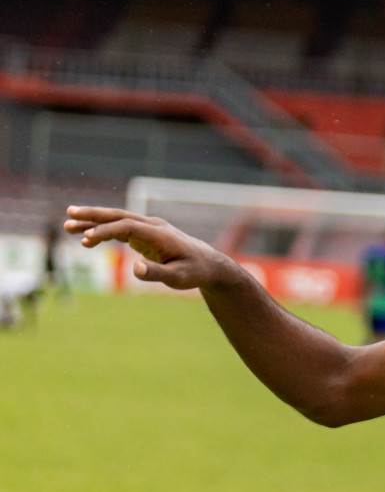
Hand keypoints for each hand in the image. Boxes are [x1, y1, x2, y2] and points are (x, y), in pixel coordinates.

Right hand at [64, 207, 244, 290]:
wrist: (208, 264)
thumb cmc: (194, 272)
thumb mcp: (178, 277)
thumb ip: (157, 273)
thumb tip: (135, 268)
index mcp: (159, 234)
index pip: (127, 227)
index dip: (106, 231)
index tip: (86, 239)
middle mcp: (152, 226)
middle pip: (118, 216)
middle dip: (93, 215)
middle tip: (68, 214)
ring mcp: (148, 228)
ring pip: (117, 220)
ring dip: (93, 222)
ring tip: (68, 226)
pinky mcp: (145, 234)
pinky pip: (120, 229)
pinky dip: (103, 232)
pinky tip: (87, 241)